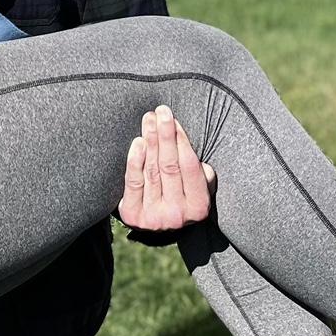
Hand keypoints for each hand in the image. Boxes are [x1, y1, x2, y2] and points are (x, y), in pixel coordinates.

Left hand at [116, 104, 215, 233]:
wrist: (158, 224)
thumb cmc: (181, 195)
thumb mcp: (199, 188)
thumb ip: (201, 174)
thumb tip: (194, 155)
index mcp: (199, 207)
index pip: (190, 167)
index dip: (181, 141)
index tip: (174, 119)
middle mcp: (177, 214)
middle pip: (170, 166)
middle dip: (165, 135)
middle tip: (161, 111)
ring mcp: (154, 217)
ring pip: (152, 171)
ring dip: (150, 140)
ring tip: (149, 119)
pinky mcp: (133, 216)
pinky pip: (134, 182)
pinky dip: (135, 160)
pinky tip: (138, 142)